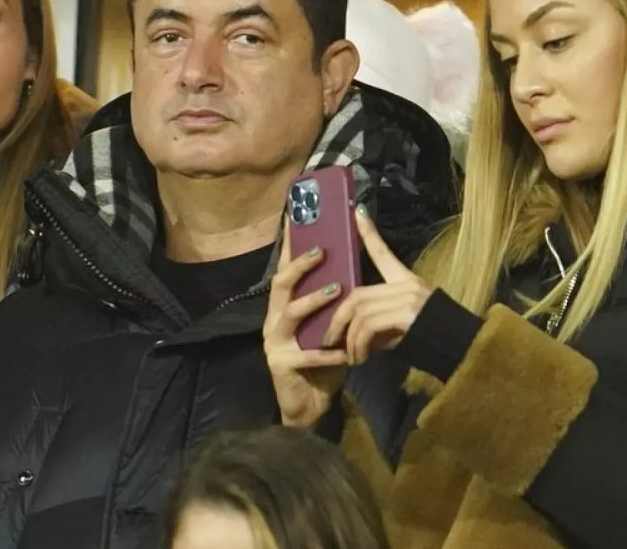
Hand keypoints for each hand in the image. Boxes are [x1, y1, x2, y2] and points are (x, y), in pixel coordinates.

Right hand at [263, 228, 348, 428]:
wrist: (310, 405)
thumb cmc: (323, 362)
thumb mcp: (328, 328)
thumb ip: (333, 305)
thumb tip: (352, 271)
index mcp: (284, 308)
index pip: (285, 271)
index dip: (289, 247)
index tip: (296, 221)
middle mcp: (273, 320)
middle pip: (281, 286)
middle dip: (300, 267)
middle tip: (321, 251)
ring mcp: (274, 342)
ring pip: (290, 315)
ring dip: (313, 301)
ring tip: (337, 290)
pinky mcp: (281, 364)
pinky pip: (305, 354)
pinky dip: (327, 352)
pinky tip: (345, 351)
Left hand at [322, 206, 434, 364]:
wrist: (463, 352)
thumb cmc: (433, 342)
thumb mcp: (402, 329)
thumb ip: (379, 324)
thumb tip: (353, 332)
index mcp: (407, 282)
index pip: (383, 253)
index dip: (370, 233)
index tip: (357, 212)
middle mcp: (407, 285)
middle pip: (358, 294)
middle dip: (339, 318)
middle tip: (330, 339)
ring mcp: (408, 297)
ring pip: (360, 312)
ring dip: (349, 338)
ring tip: (351, 357)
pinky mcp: (407, 313)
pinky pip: (369, 326)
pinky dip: (359, 345)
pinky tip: (360, 359)